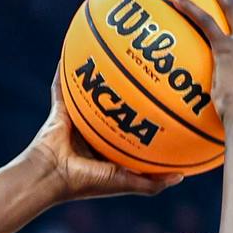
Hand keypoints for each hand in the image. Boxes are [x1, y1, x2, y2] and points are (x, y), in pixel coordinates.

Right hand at [20, 68, 182, 201]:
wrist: (51, 176)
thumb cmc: (86, 182)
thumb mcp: (125, 182)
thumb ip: (151, 183)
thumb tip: (181, 175)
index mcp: (107, 149)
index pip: (130, 129)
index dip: (145, 117)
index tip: (165, 103)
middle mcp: (93, 133)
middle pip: (114, 107)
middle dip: (126, 92)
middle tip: (145, 72)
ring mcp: (76, 120)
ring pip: (91, 94)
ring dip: (99, 77)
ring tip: (113, 56)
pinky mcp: (60, 110)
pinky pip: (63, 86)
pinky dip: (66, 71)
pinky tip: (76, 50)